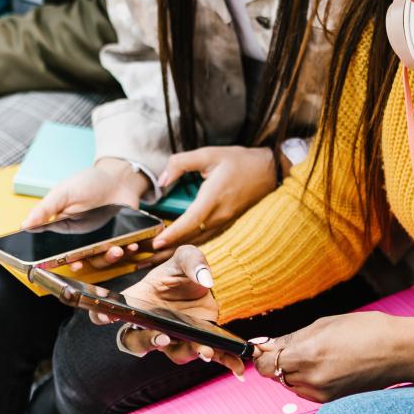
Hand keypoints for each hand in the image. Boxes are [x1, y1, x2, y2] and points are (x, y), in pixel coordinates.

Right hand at [22, 158, 150, 266]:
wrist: (120, 176)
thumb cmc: (90, 181)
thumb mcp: (63, 192)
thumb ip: (45, 209)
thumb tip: (24, 225)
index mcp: (64, 229)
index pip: (59, 251)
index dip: (63, 261)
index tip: (70, 263)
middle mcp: (82, 239)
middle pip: (82, 259)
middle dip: (87, 263)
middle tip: (89, 260)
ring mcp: (101, 239)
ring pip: (102, 258)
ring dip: (109, 258)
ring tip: (117, 250)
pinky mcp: (119, 238)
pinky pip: (122, 251)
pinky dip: (127, 251)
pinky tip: (130, 245)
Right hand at [101, 246, 245, 374]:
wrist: (207, 283)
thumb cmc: (184, 271)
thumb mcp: (187, 257)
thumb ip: (193, 261)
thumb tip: (205, 279)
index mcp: (137, 302)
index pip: (107, 313)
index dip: (102, 316)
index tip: (107, 315)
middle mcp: (151, 325)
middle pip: (137, 342)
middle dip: (148, 342)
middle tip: (161, 337)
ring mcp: (174, 337)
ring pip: (174, 352)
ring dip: (188, 352)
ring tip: (205, 350)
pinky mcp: (197, 341)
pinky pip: (206, 355)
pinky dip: (223, 362)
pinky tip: (238, 367)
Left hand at [151, 146, 278, 252]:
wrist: (271, 171)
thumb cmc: (239, 161)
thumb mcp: (209, 153)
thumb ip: (181, 163)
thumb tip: (161, 180)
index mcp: (215, 197)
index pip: (190, 221)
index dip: (173, 234)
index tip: (155, 242)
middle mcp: (220, 215)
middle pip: (190, 238)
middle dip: (166, 250)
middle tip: (143, 258)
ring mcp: (225, 222)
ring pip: (197, 242)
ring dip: (175, 252)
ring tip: (153, 259)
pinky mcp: (227, 224)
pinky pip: (205, 239)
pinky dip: (188, 246)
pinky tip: (174, 251)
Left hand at [253, 313, 413, 402]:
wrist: (399, 351)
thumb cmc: (366, 330)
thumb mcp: (324, 324)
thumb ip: (291, 338)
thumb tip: (265, 344)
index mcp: (307, 354)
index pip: (265, 364)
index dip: (263, 355)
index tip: (266, 346)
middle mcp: (312, 378)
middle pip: (276, 375)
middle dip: (280, 361)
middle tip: (295, 346)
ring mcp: (322, 393)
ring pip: (291, 384)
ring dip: (294, 371)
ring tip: (316, 354)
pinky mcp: (332, 401)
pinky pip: (307, 392)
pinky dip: (308, 380)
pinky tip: (326, 365)